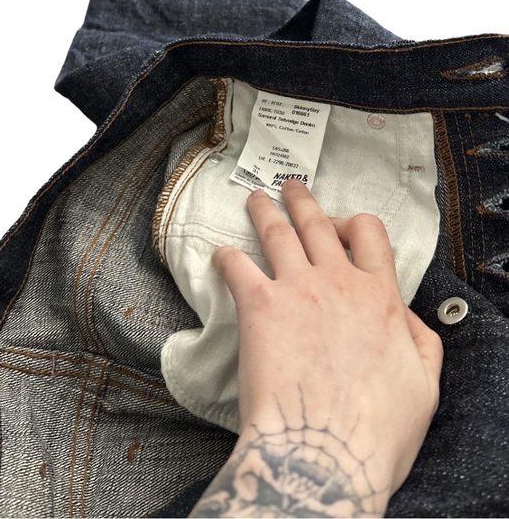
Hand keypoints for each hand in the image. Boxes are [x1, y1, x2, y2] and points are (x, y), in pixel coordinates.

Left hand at [191, 180, 442, 516]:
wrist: (324, 454)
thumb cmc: (373, 430)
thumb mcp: (422, 385)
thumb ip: (417, 341)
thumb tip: (402, 316)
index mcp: (378, 297)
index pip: (369, 236)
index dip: (354, 222)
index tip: (342, 223)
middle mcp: (338, 283)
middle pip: (318, 224)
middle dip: (303, 200)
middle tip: (290, 188)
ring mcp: (297, 290)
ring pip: (278, 233)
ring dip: (265, 211)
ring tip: (256, 199)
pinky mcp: (259, 307)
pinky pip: (237, 267)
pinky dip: (226, 257)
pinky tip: (219, 255)